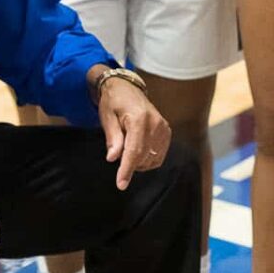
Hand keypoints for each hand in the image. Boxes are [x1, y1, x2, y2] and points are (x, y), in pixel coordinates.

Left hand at [95, 73, 171, 189]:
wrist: (127, 88)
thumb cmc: (113, 102)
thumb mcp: (107, 118)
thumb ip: (112, 138)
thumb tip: (113, 158)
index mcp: (140, 119)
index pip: (134, 151)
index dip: (127, 170)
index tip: (121, 184)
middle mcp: (156, 124)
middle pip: (143, 157)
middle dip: (129, 163)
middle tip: (117, 149)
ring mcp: (164, 128)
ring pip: (151, 159)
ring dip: (137, 162)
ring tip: (126, 146)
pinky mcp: (166, 132)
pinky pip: (158, 156)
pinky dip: (147, 159)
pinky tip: (137, 150)